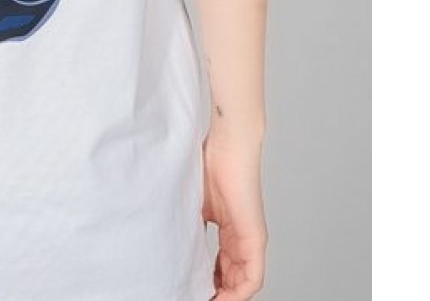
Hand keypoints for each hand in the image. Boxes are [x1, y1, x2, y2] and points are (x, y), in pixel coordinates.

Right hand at [203, 132, 267, 299]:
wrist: (228, 145)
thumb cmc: (210, 163)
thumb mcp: (194, 202)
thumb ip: (191, 224)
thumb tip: (173, 242)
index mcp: (229, 230)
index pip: (221, 268)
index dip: (207, 283)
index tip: (190, 288)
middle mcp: (243, 239)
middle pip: (233, 279)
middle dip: (215, 292)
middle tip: (194, 297)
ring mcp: (251, 239)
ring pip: (244, 283)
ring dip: (227, 296)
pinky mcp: (256, 238)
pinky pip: (253, 277)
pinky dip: (239, 292)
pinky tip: (223, 298)